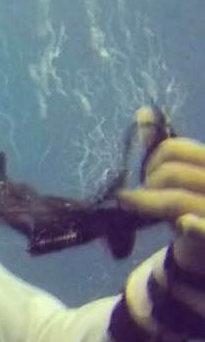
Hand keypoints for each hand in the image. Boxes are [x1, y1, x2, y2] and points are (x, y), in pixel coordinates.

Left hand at [118, 106, 204, 274]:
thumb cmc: (195, 203)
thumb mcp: (183, 174)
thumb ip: (165, 150)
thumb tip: (142, 113)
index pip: (171, 150)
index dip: (150, 161)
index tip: (148, 174)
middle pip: (169, 172)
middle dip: (148, 184)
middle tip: (144, 196)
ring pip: (175, 199)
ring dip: (150, 206)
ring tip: (145, 211)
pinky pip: (203, 228)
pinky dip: (194, 227)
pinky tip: (184, 224)